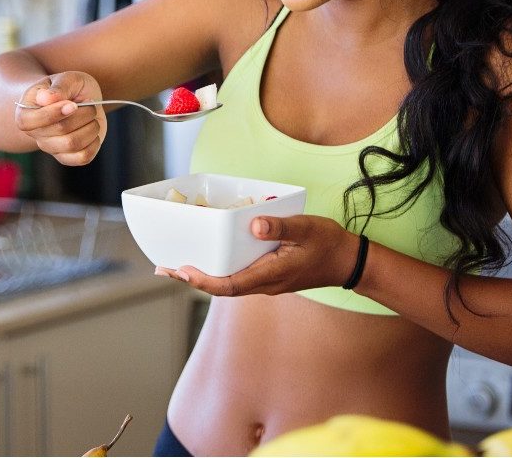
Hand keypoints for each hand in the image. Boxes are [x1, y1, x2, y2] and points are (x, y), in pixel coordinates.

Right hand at [14, 71, 107, 165]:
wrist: (77, 99)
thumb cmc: (68, 88)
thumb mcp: (66, 79)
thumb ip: (58, 87)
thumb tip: (45, 99)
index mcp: (26, 114)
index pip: (35, 120)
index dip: (56, 112)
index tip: (73, 104)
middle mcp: (36, 134)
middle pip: (61, 130)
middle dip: (83, 114)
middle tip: (89, 103)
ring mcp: (51, 148)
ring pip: (73, 144)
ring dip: (90, 127)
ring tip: (91, 116)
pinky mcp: (67, 157)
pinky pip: (83, 157)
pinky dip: (94, 142)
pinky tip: (92, 130)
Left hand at [155, 215, 359, 295]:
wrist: (348, 261)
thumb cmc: (327, 243)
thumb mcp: (307, 228)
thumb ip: (281, 227)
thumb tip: (255, 225)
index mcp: (270, 275)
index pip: (228, 285)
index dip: (203, 280)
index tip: (182, 271)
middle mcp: (263, 284)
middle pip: (220, 287)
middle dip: (192, 279)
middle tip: (164, 268)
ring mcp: (265, 282)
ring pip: (227, 283)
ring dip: (202, 276)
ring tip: (176, 265)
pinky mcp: (267, 276)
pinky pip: (236, 277)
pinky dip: (217, 270)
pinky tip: (208, 259)